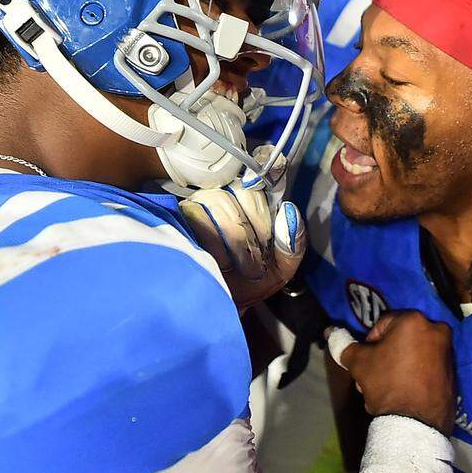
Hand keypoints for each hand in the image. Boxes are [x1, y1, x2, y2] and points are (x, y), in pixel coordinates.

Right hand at [179, 146, 305, 311]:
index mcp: (256, 204)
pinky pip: (198, 217)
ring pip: (221, 201)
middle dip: (256, 226)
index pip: (265, 170)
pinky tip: (218, 263)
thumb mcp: (280, 269)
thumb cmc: (247, 284)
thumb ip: (292, 243)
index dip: (270, 166)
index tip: (277, 167)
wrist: (215, 306)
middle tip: (258, 258)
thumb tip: (289, 211)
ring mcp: (201, 204)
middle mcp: (228, 196)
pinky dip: (215, 244)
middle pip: (245, 189)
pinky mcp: (179, 218)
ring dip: (237, 240)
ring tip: (242, 267)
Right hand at [331, 311, 455, 434]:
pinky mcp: (453, 374)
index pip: (383, 323)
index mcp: (414, 320)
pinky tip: (403, 393)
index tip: (366, 361)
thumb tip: (330, 332)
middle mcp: (436, 330)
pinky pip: (427, 368)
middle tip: (374, 375)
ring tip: (386, 388)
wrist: (415, 423)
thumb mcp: (359, 363)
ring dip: (399, 366)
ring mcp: (448, 353)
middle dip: (385, 355)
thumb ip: (345, 345)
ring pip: (414, 353)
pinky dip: (415, 376)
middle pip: (401, 339)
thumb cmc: (386, 382)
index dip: (370, 342)